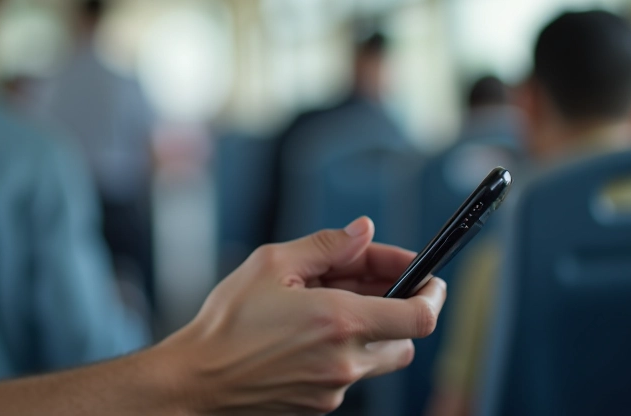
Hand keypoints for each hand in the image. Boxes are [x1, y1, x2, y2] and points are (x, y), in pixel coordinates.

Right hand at [155, 217, 446, 414]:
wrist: (198, 379)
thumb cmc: (229, 320)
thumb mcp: (272, 263)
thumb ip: (327, 245)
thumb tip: (364, 231)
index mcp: (339, 320)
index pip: (420, 315)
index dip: (433, 293)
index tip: (431, 278)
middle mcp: (346, 360)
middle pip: (406, 338)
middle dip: (398, 307)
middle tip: (372, 281)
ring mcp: (335, 389)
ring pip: (379, 358)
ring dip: (371, 329)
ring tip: (333, 304)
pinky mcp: (321, 405)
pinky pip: (350, 374)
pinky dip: (345, 350)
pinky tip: (311, 331)